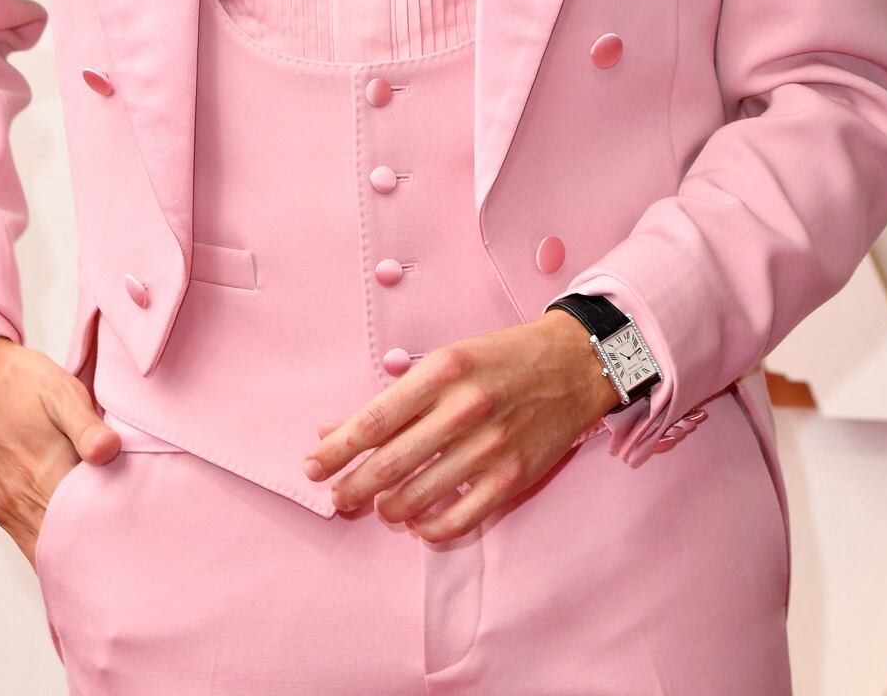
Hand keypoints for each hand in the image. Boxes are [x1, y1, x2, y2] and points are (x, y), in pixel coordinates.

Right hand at [0, 338, 122, 567]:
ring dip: (73, 553)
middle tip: (129, 546)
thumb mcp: (60, 391)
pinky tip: (75, 536)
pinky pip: (28, 542)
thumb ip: (86, 426)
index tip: (138, 530)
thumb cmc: (18, 382)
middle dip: (98, 550)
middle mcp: (22, 501)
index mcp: (44, 473)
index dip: (114, 531)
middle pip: (66, 548)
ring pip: (44, 553)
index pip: (85, 524)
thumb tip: (110, 452)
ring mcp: (7, 508)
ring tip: (106, 546)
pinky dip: (51, 548)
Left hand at [300, 311, 621, 540]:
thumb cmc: (502, 358)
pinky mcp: (513, 478)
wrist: (574, 364)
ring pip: (418, 496)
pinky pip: (458, 519)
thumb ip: (394, 398)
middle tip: (338, 498)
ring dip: (387, 509)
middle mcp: (464, 409)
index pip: (373, 422)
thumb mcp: (445, 360)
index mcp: (442, 371)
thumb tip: (334, 428)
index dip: (335, 450)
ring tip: (380, 507)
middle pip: (388, 465)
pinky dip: (429, 529)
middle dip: (352, 488)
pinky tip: (418, 523)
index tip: (312, 466)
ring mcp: (490, 447)